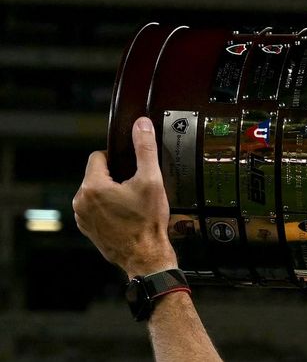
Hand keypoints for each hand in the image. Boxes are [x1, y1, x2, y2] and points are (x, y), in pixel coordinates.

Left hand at [73, 116, 177, 278]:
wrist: (146, 256)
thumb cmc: (147, 221)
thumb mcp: (151, 180)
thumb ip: (145, 149)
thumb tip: (141, 125)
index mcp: (92, 186)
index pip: (98, 157)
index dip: (118, 158)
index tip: (133, 169)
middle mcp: (81, 201)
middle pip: (97, 174)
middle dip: (116, 177)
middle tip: (137, 188)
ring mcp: (82, 217)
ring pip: (96, 191)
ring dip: (111, 192)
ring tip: (132, 203)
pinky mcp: (87, 228)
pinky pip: (95, 208)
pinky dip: (108, 207)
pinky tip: (126, 215)